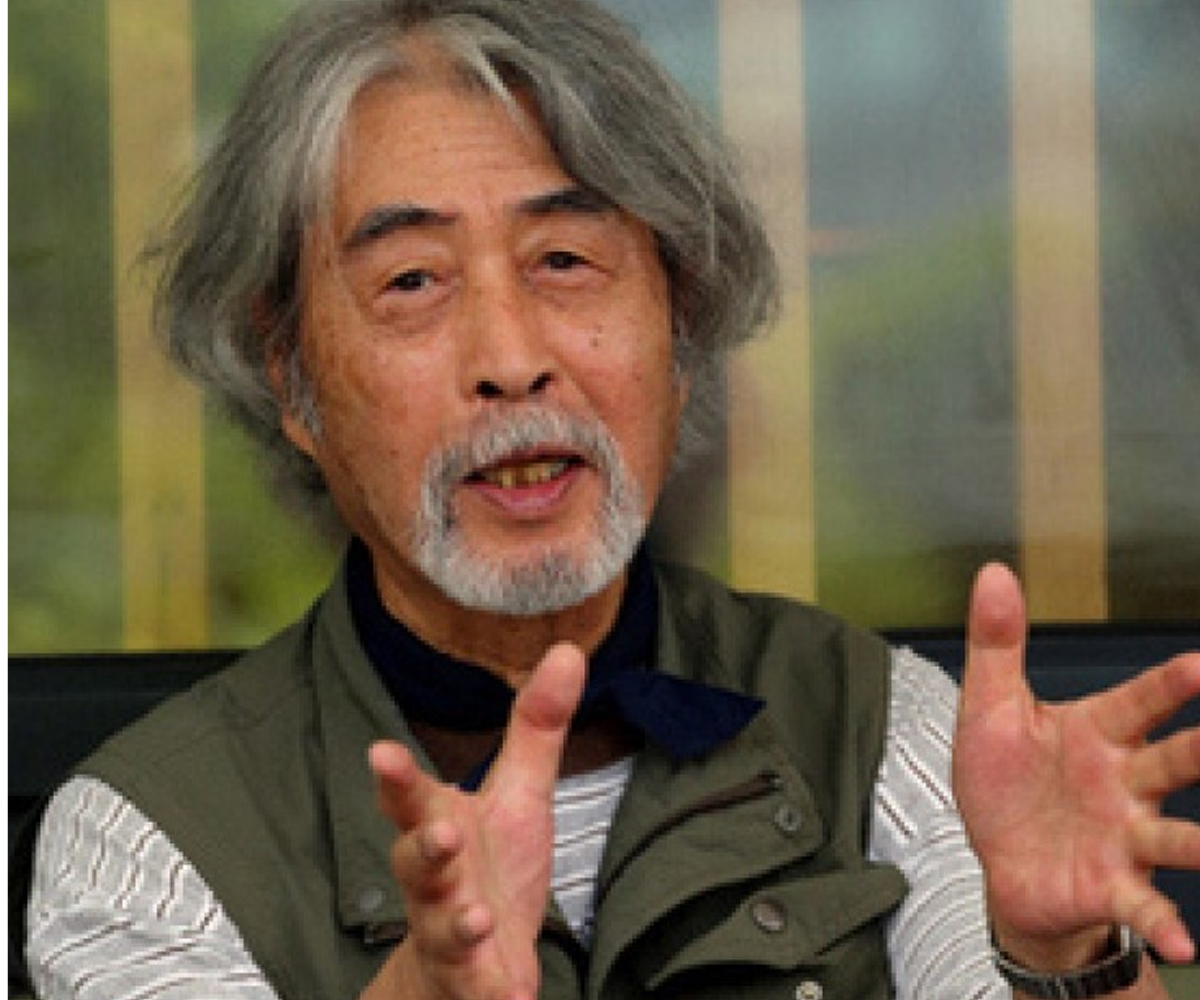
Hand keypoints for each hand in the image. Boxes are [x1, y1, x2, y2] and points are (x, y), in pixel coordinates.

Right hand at [363, 642, 585, 999]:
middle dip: (424, 846)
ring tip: (475, 916)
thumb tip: (567, 651)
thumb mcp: (519, 795)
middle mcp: (435, 880)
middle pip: (417, 861)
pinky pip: (479, 990)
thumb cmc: (487, 869)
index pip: (412, 798)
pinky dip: (493, 994)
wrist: (472, 962)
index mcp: (440, 826)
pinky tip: (512, 995)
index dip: (396, 778)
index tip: (381, 753)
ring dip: (457, 921)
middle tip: (440, 831)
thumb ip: (536, 728)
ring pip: (442, 927)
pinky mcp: (474, 983)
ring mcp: (450, 934)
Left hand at [951, 563, 1199, 968]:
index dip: (1170, 685)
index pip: (1139, 702)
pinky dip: (1164, 924)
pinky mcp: (1111, 885)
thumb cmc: (1006, 781)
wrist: (1001, 861)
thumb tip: (993, 572)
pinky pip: (1145, 906)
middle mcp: (1122, 782)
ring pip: (1176, 836)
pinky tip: (1185, 945)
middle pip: (1174, 763)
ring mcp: (1123, 836)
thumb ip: (997, 644)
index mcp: (1095, 733)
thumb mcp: (989, 710)